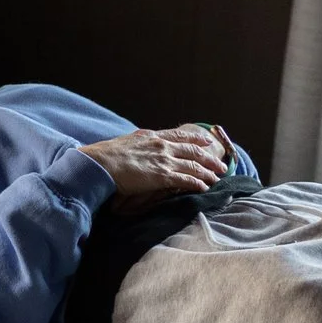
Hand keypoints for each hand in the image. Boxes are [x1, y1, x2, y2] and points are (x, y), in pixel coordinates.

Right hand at [78, 126, 229, 212]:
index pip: (179, 136)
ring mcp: (163, 160)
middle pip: (193, 151)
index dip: (196, 139)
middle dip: (209, 158)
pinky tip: (204, 187)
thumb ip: (139, 144)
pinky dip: (197, 183)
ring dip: (207, 173)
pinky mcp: (163, 176)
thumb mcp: (126, 142)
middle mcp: (161, 146)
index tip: (206, 142)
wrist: (100, 163)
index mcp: (152, 136)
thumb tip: (141, 148)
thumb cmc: (106, 155)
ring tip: (217, 178)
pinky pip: (186, 180)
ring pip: (194, 166)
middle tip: (221, 164)